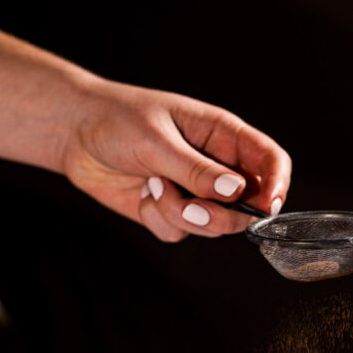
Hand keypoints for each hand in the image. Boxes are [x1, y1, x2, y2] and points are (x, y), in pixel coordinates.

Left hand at [63, 78, 291, 241]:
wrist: (74, 132)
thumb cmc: (117, 119)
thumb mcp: (157, 139)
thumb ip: (197, 169)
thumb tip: (236, 191)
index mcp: (224, 135)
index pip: (270, 160)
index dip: (277, 184)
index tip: (267, 205)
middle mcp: (216, 166)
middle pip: (248, 205)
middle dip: (221, 214)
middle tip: (192, 206)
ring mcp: (195, 191)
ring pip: (213, 225)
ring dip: (182, 214)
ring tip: (154, 187)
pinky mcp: (172, 211)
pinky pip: (180, 233)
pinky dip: (160, 220)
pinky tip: (143, 194)